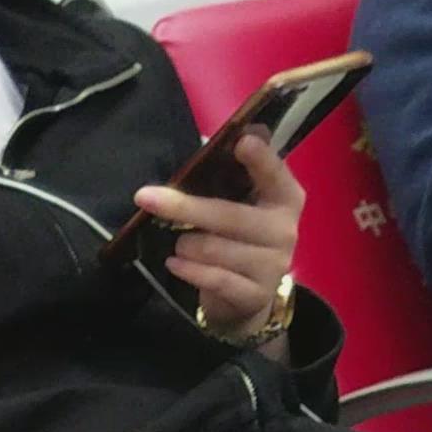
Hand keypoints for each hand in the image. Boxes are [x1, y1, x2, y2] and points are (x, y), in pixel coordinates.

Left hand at [132, 125, 301, 336]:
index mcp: (285, 197)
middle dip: (183, 207)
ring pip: (214, 249)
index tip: (241, 141)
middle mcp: (285, 229)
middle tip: (145, 197)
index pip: (275, 173)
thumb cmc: (237, 237)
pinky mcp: (255, 295)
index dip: (260, 159)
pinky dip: (188, 270)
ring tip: (179, 244)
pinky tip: (175, 264)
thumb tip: (228, 135)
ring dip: (184, 244)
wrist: (247, 296)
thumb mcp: (239, 202)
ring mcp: (273, 265)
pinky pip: (213, 278)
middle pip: (229, 215)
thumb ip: (234, 172)